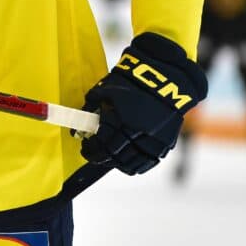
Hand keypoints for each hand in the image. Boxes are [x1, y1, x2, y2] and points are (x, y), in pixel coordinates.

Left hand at [80, 32, 206, 174]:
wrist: (165, 79)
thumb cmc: (131, 82)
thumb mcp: (107, 88)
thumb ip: (92, 104)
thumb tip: (79, 119)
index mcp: (121, 118)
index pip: (102, 142)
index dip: (91, 148)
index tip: (85, 148)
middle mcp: (137, 131)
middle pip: (115, 153)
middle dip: (100, 157)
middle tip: (92, 156)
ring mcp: (153, 139)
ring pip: (132, 161)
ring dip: (117, 164)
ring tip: (109, 162)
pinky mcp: (165, 142)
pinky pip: (150, 161)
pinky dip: (137, 166)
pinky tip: (128, 166)